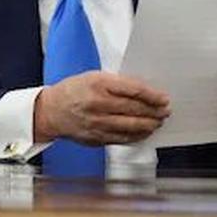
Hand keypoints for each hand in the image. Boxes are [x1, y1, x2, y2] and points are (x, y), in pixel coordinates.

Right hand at [34, 71, 169, 145]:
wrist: (50, 111)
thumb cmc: (72, 91)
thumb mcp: (92, 77)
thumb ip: (116, 84)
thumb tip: (143, 92)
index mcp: (98, 84)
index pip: (133, 90)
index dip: (152, 95)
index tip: (163, 98)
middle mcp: (97, 104)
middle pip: (135, 109)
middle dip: (155, 111)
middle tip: (165, 111)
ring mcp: (97, 123)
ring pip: (131, 126)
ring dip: (149, 124)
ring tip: (158, 122)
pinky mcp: (97, 137)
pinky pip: (123, 138)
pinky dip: (137, 136)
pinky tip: (144, 132)